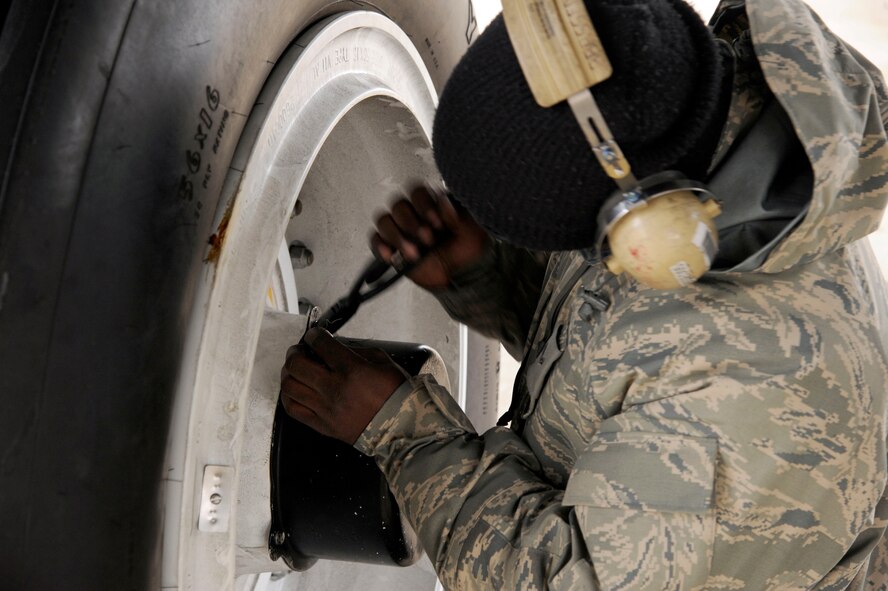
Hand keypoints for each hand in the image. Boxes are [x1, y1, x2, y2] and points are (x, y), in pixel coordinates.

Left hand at [280, 327, 407, 444]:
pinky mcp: (322, 426)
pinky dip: (288, 396)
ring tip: (295, 369)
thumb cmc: (395, 394)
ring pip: (290, 386)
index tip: (314, 336)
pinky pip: (293, 409)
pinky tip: (295, 390)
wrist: (400, 428)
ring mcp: (325, 409)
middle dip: (295, 352)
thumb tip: (334, 346)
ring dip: (288, 373)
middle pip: (297, 364)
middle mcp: (334, 389)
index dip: (313, 335)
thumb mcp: (382, 361)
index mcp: (351, 370)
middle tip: (300, 351)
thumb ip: (356, 350)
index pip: (320, 344)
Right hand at [371, 186, 490, 289]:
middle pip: (398, 205)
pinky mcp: (392, 249)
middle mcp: (413, 214)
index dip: (424, 205)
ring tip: (414, 254)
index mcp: (431, 205)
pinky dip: (380, 246)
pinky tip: (391, 256)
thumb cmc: (469, 250)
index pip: (416, 192)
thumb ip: (456, 214)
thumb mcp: (471, 228)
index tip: (438, 223)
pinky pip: (375, 240)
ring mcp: (400, 231)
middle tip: (429, 240)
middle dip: (411, 223)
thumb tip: (441, 201)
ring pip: (384, 220)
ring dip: (397, 236)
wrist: (465, 277)